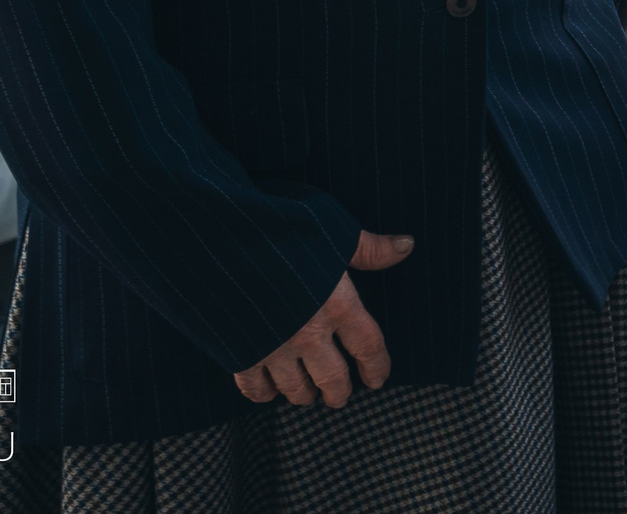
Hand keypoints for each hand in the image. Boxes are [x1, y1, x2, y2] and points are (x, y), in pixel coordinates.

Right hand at [233, 229, 413, 407]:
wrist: (220, 241)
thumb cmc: (283, 228)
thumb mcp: (334, 230)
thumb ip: (368, 248)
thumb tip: (406, 246)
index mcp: (338, 305)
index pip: (368, 346)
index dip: (376, 366)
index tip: (378, 380)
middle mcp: (309, 333)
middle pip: (332, 377)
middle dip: (338, 391)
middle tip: (340, 398)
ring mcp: (273, 347)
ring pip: (295, 388)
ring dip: (304, 395)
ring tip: (308, 395)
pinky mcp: (239, 352)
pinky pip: (254, 386)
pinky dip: (263, 393)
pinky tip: (269, 391)